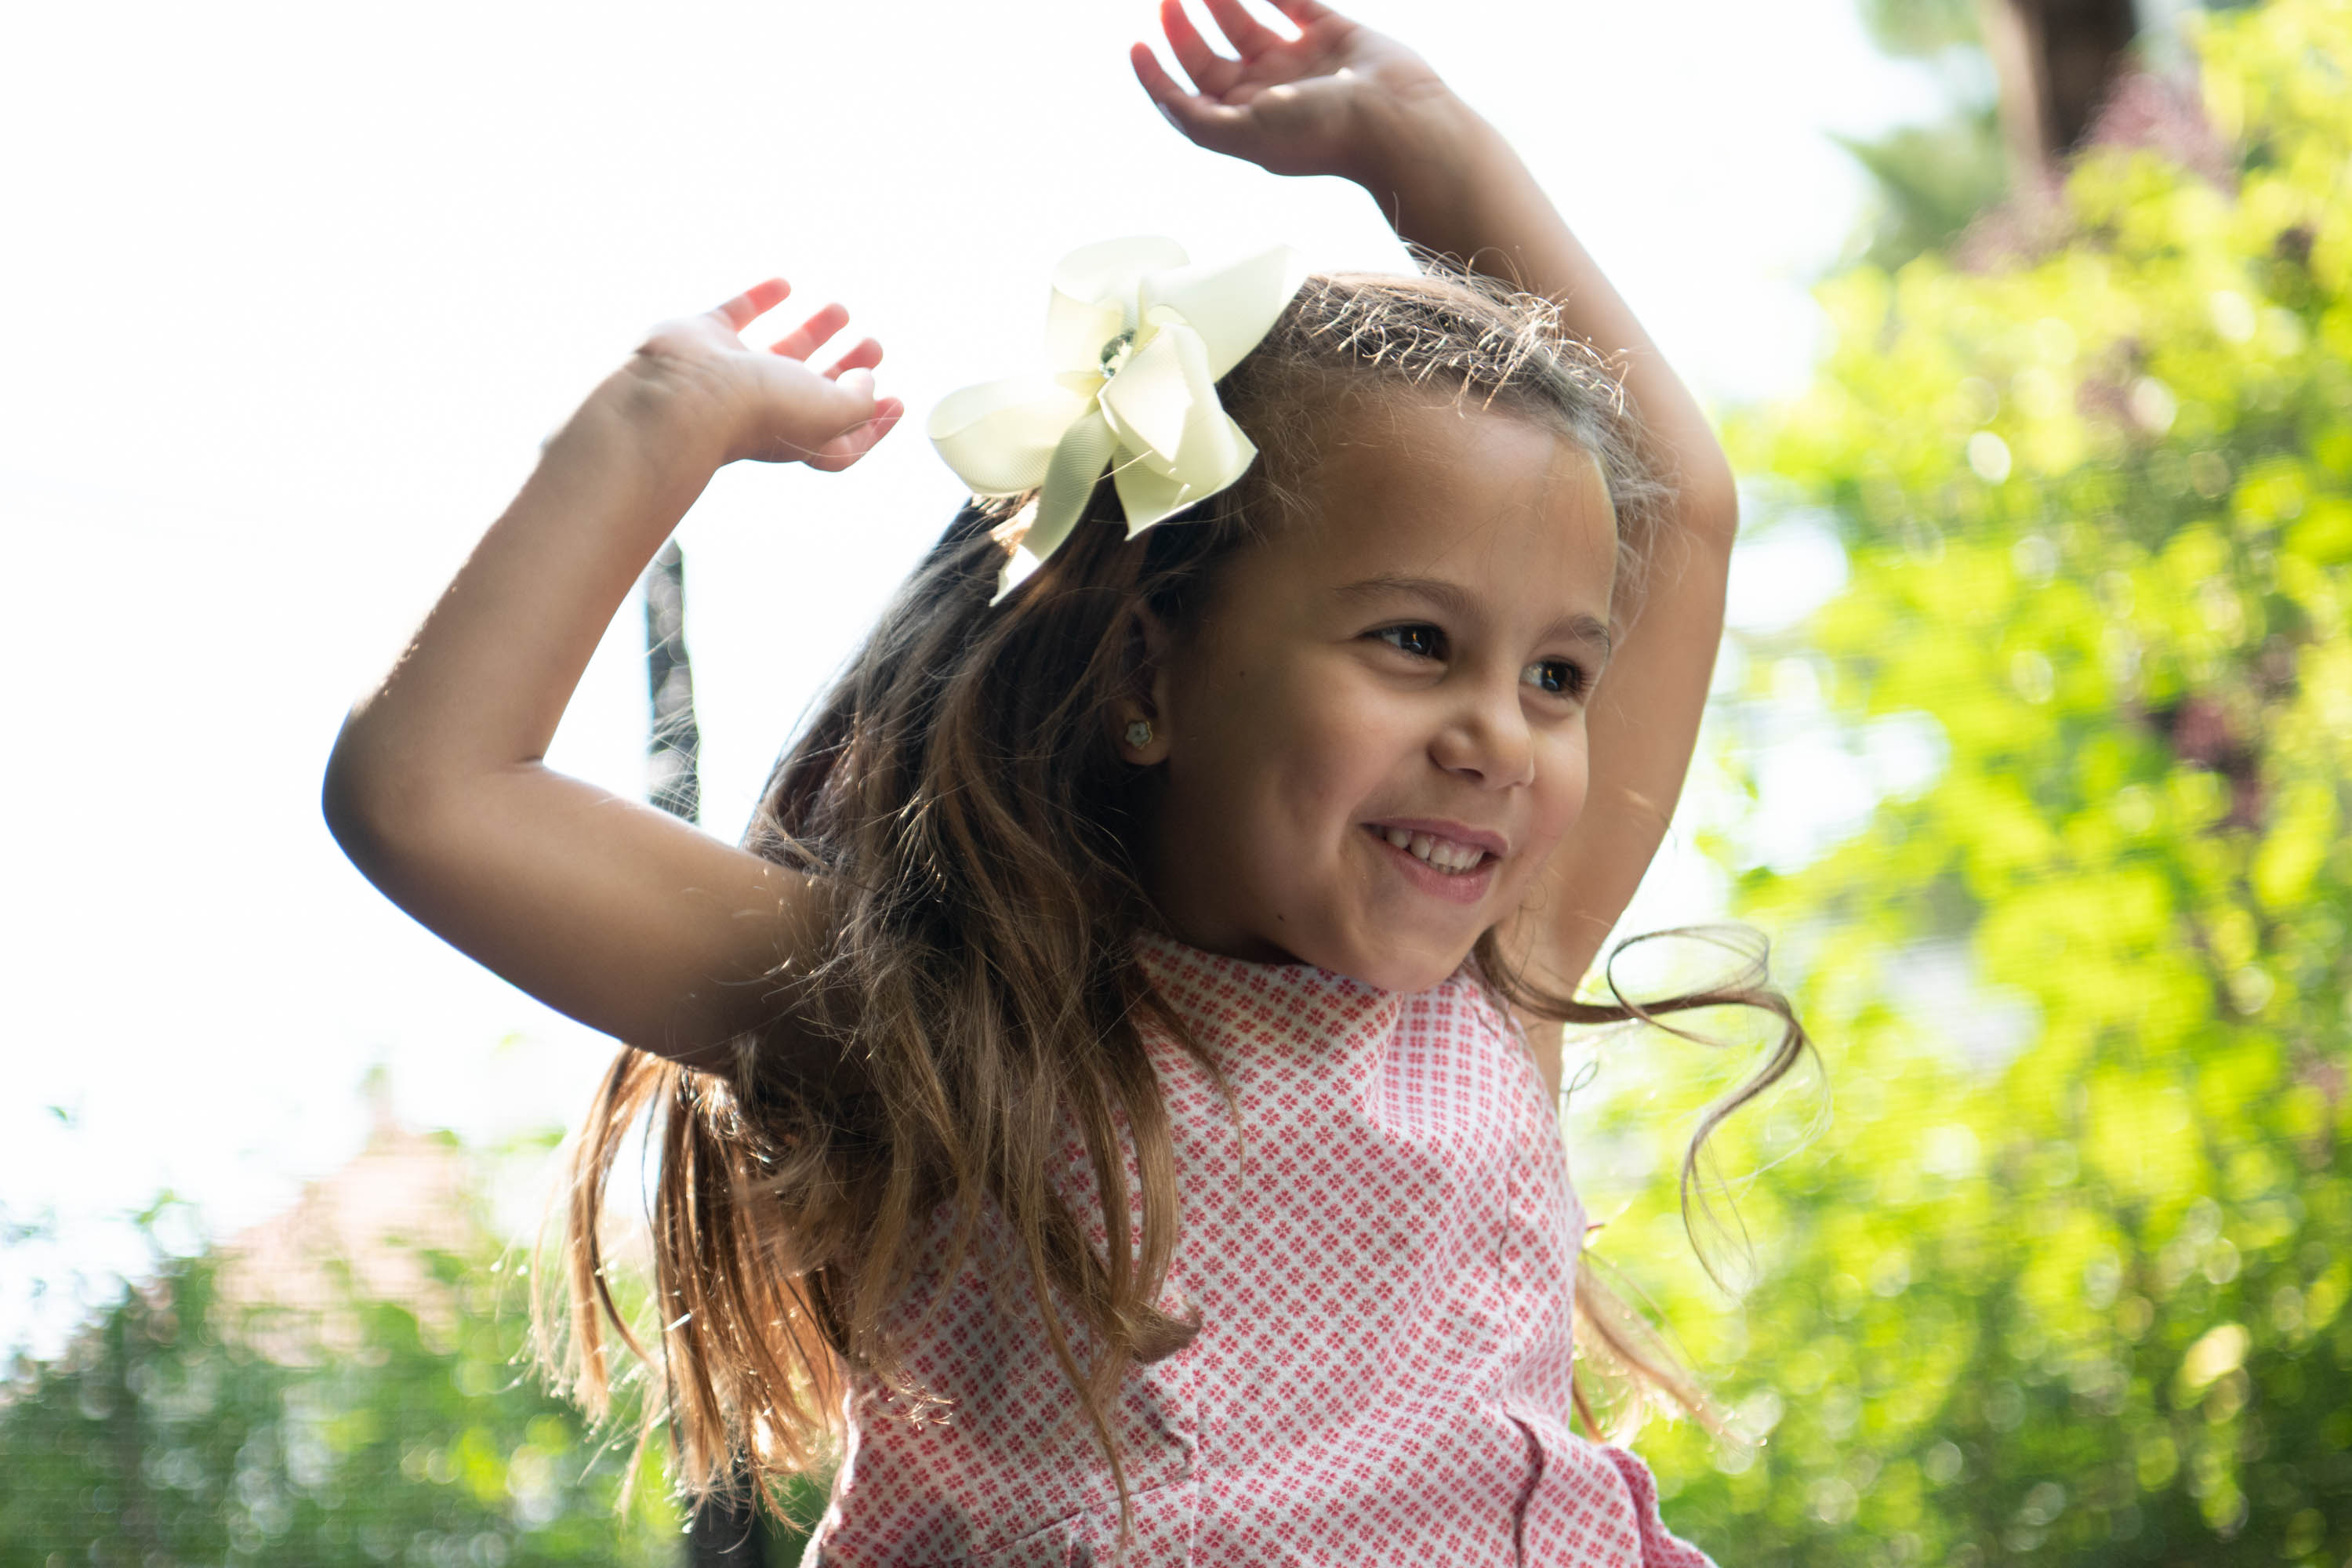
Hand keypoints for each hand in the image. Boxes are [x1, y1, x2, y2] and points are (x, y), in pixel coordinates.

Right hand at [626, 278, 904, 470]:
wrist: (681, 389)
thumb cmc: (758, 411)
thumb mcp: (832, 414)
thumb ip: (858, 401)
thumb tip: (866, 382)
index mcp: (797, 436)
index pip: (842, 441)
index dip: (874, 425)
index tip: (898, 401)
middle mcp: (764, 408)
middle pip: (816, 392)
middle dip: (849, 370)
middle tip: (874, 347)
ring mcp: (731, 373)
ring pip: (781, 351)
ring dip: (814, 331)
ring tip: (842, 309)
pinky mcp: (703, 338)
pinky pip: (735, 314)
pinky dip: (760, 298)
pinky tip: (784, 284)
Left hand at [1130, 0, 1450, 184]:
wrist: (1398, 121)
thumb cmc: (1325, 135)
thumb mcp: (1249, 135)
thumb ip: (1200, 121)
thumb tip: (1164, 99)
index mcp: (1245, 125)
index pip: (1187, 98)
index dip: (1157, 74)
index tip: (1136, 42)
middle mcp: (1268, 96)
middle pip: (1209, 57)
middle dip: (1183, 28)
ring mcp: (1298, 64)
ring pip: (1245, 23)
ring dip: (1220, 0)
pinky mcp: (1331, 34)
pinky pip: (1292, 1)